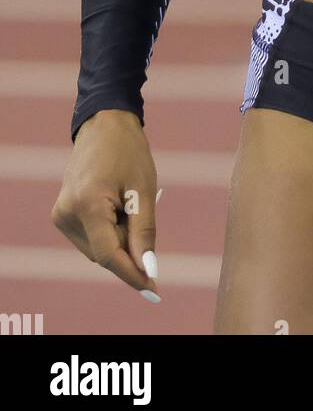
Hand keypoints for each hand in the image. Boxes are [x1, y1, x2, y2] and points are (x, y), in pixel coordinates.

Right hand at [51, 110, 160, 299]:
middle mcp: (67, 214)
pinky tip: (118, 205)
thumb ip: (144, 233)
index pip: (108, 255)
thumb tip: (147, 269)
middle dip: (128, 249)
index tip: (152, 288)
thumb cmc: (128, 151)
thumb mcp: (144, 190)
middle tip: (144, 215)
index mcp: (87, 205)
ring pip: (97, 248)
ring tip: (129, 203)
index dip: (131, 273)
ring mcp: (61, 214)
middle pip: (103, 253)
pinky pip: (90, 237)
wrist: (104, 123)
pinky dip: (109, 231)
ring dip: (119, 239)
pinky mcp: (62, 214)